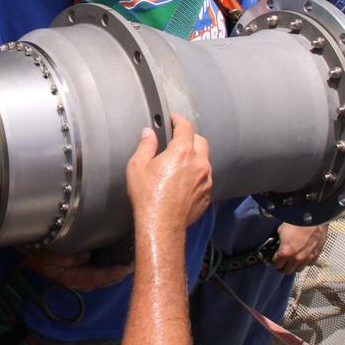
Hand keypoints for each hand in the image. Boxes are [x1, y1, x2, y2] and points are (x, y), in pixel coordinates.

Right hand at [22, 247, 133, 290]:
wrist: (22, 247)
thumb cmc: (36, 247)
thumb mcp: (48, 251)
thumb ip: (66, 258)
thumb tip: (87, 257)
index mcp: (68, 276)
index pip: (95, 278)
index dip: (112, 274)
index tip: (127, 268)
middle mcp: (71, 280)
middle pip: (98, 283)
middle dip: (115, 277)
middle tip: (132, 268)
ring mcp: (70, 278)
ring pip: (95, 282)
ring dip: (110, 277)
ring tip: (124, 270)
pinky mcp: (69, 274)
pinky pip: (90, 278)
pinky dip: (102, 275)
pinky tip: (108, 269)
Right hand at [126, 114, 211, 232]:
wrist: (161, 226)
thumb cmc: (148, 197)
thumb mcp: (138, 167)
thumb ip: (145, 146)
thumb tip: (149, 133)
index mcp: (182, 153)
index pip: (186, 127)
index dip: (178, 120)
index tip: (173, 119)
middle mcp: (199, 164)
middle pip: (200, 141)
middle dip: (189, 137)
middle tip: (176, 140)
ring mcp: (206, 180)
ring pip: (204, 160)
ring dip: (194, 157)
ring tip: (179, 163)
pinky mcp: (207, 195)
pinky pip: (204, 178)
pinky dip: (196, 175)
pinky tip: (183, 182)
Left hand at [272, 222, 327, 273]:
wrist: (314, 219)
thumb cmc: (297, 222)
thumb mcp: (282, 231)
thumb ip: (279, 242)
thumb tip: (278, 245)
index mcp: (285, 252)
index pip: (277, 264)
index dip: (275, 260)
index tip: (275, 257)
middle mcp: (295, 259)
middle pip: (286, 271)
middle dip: (283, 266)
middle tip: (282, 261)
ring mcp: (306, 259)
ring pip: (297, 270)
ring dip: (294, 266)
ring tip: (293, 259)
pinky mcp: (315, 256)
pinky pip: (308, 264)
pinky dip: (304, 262)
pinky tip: (303, 255)